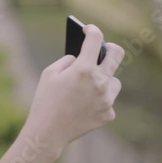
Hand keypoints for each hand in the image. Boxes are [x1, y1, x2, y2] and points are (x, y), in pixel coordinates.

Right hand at [23, 24, 124, 152]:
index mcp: (83, 68)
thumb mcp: (49, 73)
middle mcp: (99, 82)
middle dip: (110, 47)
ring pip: (113, 81)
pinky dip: (99, 100)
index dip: (91, 30)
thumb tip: (80, 58)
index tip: (88, 29)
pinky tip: (86, 105)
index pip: (94, 39)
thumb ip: (68, 61)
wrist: (48, 132)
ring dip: (104, 79)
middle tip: (104, 47)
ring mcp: (107, 99)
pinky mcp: (108, 114)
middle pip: (116, 55)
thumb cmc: (45, 100)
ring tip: (92, 83)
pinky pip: (108, 100)